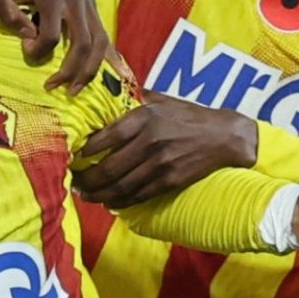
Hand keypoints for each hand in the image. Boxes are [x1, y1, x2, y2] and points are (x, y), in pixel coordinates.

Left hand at [0, 0, 110, 91]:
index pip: (52, 34)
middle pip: (84, 43)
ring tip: (73, 90)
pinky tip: (100, 76)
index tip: (24, 51)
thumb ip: (5, 10)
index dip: (38, 50)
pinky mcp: (92, 7)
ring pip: (99, 43)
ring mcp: (88, 1)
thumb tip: (28, 35)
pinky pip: (104, 37)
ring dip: (89, 71)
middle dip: (71, 71)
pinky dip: (104, 59)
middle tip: (53, 87)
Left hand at [72, 98, 259, 207]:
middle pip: (109, 167)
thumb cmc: (190, 116)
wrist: (225, 137)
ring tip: (85, 194)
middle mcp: (150, 141)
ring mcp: (160, 164)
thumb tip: (106, 96)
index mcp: (144, 118)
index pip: (105, 137)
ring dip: (98, 194)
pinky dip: (120, 201)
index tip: (74, 157)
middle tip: (74, 181)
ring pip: (120, 186)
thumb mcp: (161, 100)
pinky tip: (108, 202)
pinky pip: (138, 195)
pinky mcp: (170, 181)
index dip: (85, 151)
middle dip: (86, 179)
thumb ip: (134, 99)